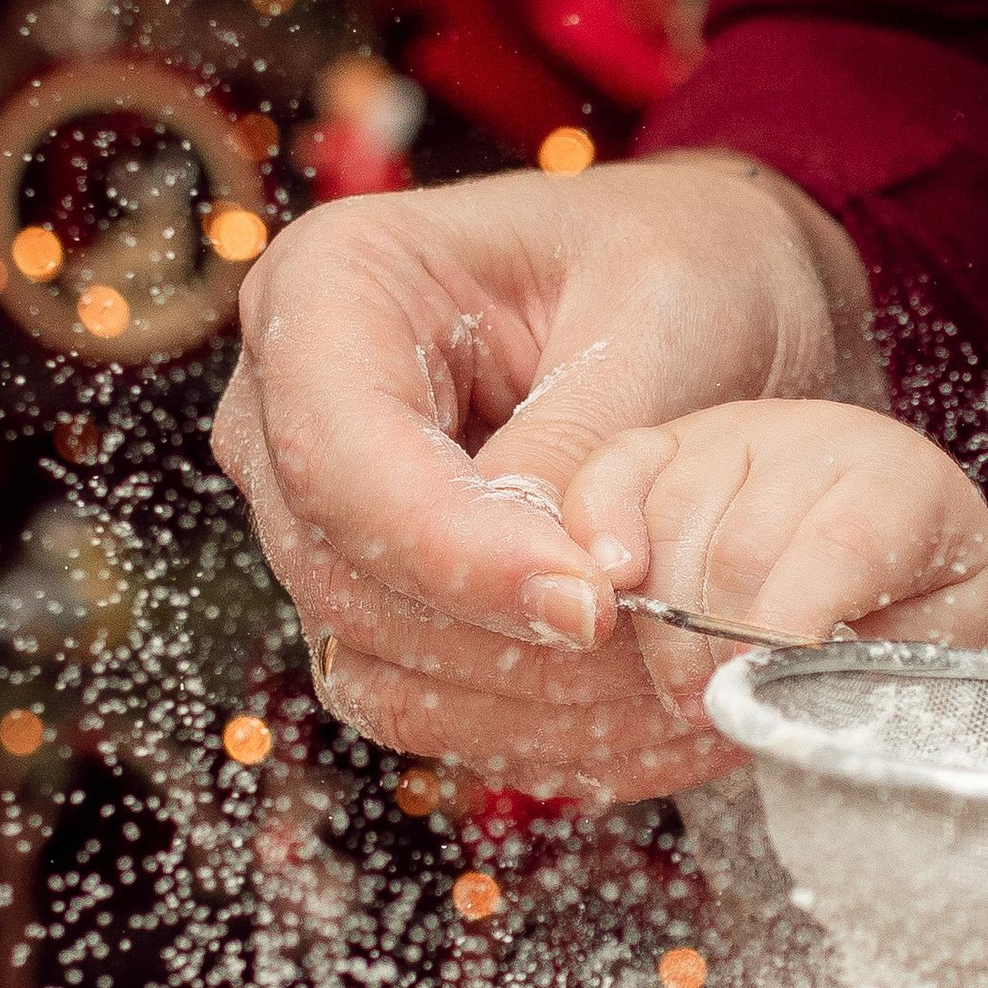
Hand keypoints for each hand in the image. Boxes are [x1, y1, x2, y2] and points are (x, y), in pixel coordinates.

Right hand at [211, 153, 871, 796]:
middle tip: (657, 656)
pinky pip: (413, 697)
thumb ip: (591, 447)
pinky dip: (519, 721)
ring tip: (661, 689)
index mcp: (330, 286)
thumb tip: (563, 588)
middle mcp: (287, 404)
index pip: (341, 457)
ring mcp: (315, 510)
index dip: (459, 555)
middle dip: (502, 637)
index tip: (593, 608)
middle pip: (344, 573)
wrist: (699, 294)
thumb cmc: (675, 267)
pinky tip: (626, 712)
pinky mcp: (367, 591)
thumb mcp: (660, 317)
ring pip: (373, 658)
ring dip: (519, 696)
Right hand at [575, 399, 987, 723]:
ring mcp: (732, 436)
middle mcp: (815, 440)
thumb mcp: (928, 653)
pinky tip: (599, 609)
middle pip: (741, 542)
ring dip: (661, 625)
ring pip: (670, 520)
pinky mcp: (662, 447)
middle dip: (718, 644)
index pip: (842, 544)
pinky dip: (593, 541)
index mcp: (901, 485)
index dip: (792, 620)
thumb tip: (795, 709)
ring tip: (685, 691)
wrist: (886, 562)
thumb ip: (877, 676)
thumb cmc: (909, 616)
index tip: (759, 682)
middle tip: (716, 711)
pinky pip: (608, 478)